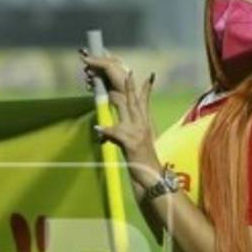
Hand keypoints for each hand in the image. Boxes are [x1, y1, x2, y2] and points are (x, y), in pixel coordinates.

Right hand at [80, 48, 129, 94]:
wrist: (124, 95)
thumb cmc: (120, 78)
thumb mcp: (109, 66)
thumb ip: (96, 61)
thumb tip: (83, 58)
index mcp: (112, 61)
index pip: (100, 54)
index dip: (91, 53)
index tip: (82, 52)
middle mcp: (107, 69)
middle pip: (94, 64)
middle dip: (89, 66)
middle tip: (88, 69)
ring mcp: (104, 78)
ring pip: (91, 74)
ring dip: (88, 76)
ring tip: (90, 78)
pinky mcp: (101, 87)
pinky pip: (92, 84)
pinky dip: (89, 84)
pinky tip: (89, 85)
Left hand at [94, 71, 161, 187]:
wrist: (152, 179)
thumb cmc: (143, 165)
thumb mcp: (134, 146)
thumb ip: (122, 135)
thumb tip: (107, 129)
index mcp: (145, 126)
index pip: (145, 103)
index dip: (145, 89)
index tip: (149, 76)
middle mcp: (143, 126)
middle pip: (135, 101)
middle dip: (131, 86)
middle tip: (129, 72)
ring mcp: (138, 133)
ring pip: (127, 111)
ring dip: (117, 100)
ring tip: (109, 91)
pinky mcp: (131, 143)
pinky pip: (116, 133)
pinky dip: (107, 131)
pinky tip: (98, 129)